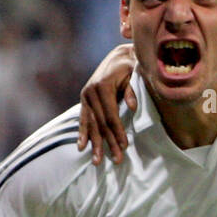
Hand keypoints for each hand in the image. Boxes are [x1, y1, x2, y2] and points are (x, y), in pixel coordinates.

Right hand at [77, 43, 136, 164]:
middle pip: (101, 123)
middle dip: (109, 143)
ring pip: (91, 124)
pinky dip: (83, 133)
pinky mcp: (84, 99)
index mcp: (102, 86)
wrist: (120, 55)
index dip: (118, 132)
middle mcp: (90, 92)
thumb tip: (133, 107)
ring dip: (95, 143)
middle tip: (117, 159)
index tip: (124, 146)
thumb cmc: (131, 67)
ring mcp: (85, 96)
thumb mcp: (135, 75)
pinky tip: (82, 147)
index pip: (111, 116)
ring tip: (98, 161)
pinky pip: (83, 119)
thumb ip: (132, 90)